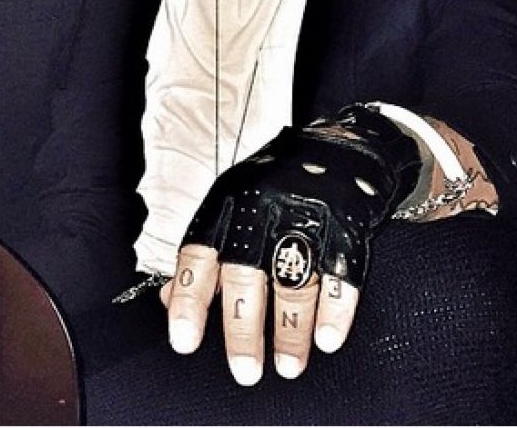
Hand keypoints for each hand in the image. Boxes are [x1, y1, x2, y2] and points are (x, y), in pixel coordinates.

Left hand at [164, 105, 420, 383]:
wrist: (345, 143)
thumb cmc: (279, 179)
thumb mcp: (233, 201)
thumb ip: (205, 250)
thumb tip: (169, 301)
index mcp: (229, 200)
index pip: (199, 252)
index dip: (189, 299)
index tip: (184, 341)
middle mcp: (263, 205)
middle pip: (246, 273)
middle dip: (243, 330)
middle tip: (245, 372)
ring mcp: (306, 212)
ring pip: (292, 278)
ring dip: (290, 330)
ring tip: (287, 365)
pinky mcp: (347, 221)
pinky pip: (340, 272)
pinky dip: (335, 310)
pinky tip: (327, 338)